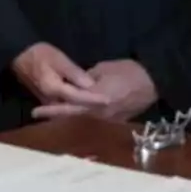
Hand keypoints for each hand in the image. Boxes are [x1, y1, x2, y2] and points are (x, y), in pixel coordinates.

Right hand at [11, 43, 110, 110]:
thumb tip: (91, 86)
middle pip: (76, 107)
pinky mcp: (50, 101)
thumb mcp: (59, 60)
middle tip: (111, 105)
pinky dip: (79, 104)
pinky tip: (90, 103)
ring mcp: (50, 102)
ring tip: (105, 105)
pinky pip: (67, 106)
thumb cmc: (40, 54)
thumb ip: (75, 74)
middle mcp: (51, 100)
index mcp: (54, 89)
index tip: (109, 99)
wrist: (21, 57)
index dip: (93, 98)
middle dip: (93, 106)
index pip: (78, 97)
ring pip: (71, 108)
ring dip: (86, 107)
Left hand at [31, 59, 157, 121]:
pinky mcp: (114, 122)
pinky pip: (92, 121)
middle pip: (73, 117)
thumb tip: (76, 84)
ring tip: (49, 115)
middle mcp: (100, 113)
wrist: (153, 82)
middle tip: (37, 115)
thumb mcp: (104, 69)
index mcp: (96, 99)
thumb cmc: (129, 71)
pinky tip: (71, 116)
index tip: (36, 110)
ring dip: (66, 118)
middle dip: (55, 116)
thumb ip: (86, 79)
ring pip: (81, 121)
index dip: (53, 108)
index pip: (70, 105)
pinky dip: (80, 119)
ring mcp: (107, 120)